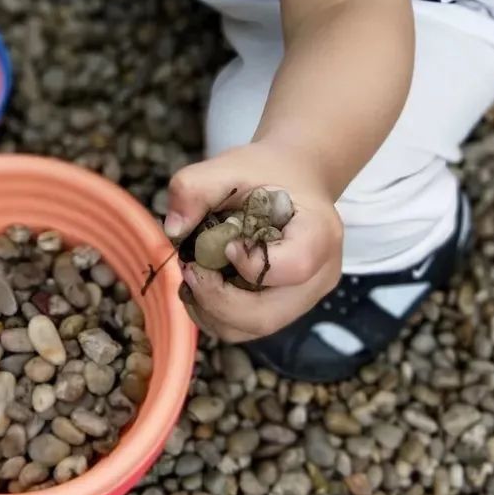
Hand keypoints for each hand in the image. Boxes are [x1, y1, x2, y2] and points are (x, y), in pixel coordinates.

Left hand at [166, 141, 343, 342]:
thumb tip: (173, 230)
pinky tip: (204, 284)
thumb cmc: (266, 173)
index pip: (293, 267)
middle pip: (267, 315)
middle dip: (216, 300)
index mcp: (319, 233)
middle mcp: (320, 275)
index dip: (250, 264)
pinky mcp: (286, 309)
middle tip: (189, 268)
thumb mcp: (230, 165)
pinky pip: (248, 328)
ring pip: (254, 329)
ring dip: (211, 310)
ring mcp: (305, 298)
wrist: (292, 180)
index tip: (225, 243)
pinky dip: (216, 314)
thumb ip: (196, 187)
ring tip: (193, 275)